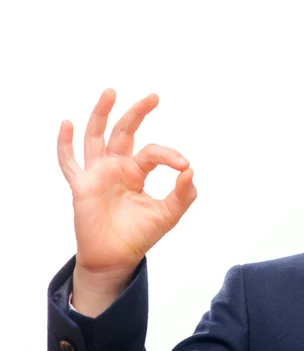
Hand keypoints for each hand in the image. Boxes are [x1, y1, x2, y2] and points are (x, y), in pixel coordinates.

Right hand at [57, 89, 196, 274]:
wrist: (117, 257)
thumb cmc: (140, 234)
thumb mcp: (169, 213)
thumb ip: (184, 194)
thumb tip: (191, 170)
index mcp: (136, 171)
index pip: (153, 152)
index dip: (170, 155)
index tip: (184, 165)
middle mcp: (116, 167)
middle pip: (124, 132)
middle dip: (137, 113)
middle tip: (154, 97)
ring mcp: (97, 174)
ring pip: (96, 136)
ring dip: (102, 114)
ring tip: (112, 92)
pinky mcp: (82, 186)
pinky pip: (69, 162)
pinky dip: (65, 144)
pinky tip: (68, 124)